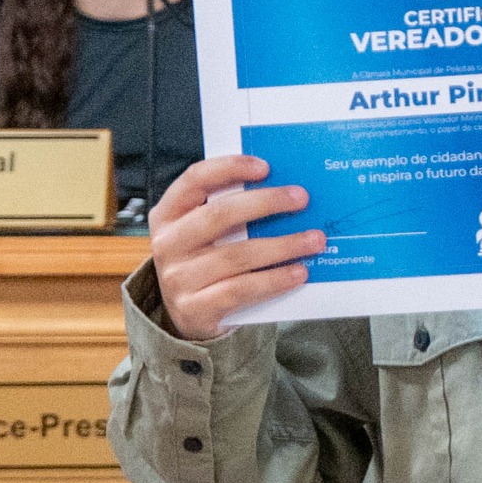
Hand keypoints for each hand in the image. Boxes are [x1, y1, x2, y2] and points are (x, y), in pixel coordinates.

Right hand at [150, 153, 324, 342]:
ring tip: (314, 240)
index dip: (229, 168)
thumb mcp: (204, 233)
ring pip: (237, 255)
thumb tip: (285, 189)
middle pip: (219, 215)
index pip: (195, 180)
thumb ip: (230, 210)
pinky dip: (274, 279)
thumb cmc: (204, 261)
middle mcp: (167, 244)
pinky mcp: (195, 308)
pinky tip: (299, 272)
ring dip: (282, 246)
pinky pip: (241, 289)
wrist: (187, 316)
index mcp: (168, 214)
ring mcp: (178, 278)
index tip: (266, 167)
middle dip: (265, 203)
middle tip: (302, 198)